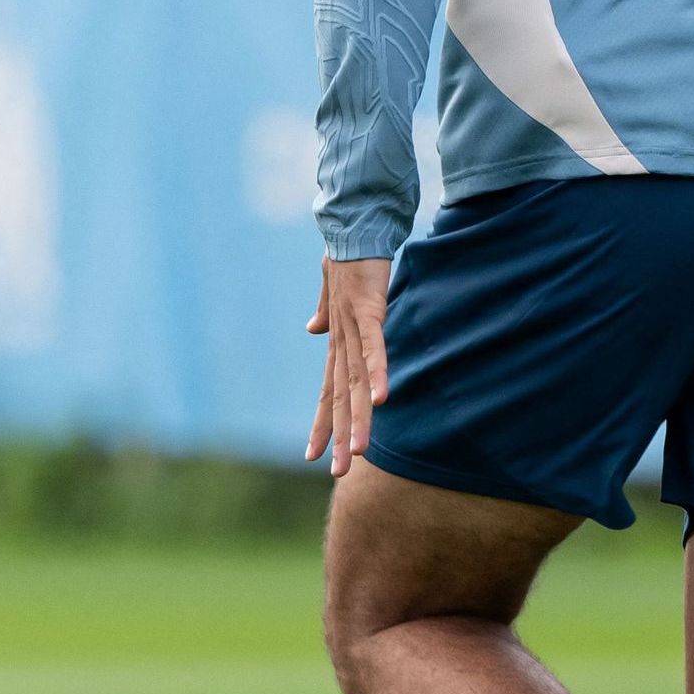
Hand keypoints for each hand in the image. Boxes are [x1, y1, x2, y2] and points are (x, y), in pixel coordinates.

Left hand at [304, 255, 393, 471]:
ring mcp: (352, 326)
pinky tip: (381, 400)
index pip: (326, 391)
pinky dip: (377, 372)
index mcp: (335, 340)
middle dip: (338, 435)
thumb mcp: (332, 291)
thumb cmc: (345, 256)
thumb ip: (323, 312)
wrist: (350, 221)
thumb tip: (311, 329)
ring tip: (358, 452)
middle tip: (337, 473)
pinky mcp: (368, 309)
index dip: (320, 423)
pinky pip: (375, 347)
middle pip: (338, 396)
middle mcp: (339, 339)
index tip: (313, 455)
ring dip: (358, 417)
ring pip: (354, 381)